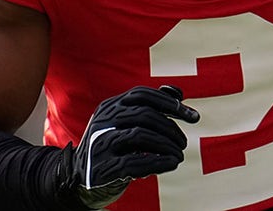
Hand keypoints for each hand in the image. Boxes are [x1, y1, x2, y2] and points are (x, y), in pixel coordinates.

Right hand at [69, 85, 199, 208]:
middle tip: (184, 143)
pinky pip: (134, 162)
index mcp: (110, 107)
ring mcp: (100, 144)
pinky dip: (158, 162)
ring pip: (140, 135)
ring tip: (180, 155)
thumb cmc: (112, 148)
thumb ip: (150, 108)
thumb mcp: (126, 125)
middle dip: (171, 127)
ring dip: (167, 145)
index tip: (193, 117)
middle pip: (144, 114)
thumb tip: (178, 93)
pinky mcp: (102, 168)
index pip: (142, 94)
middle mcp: (103, 121)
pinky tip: (172, 164)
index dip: (170, 103)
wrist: (79, 178)